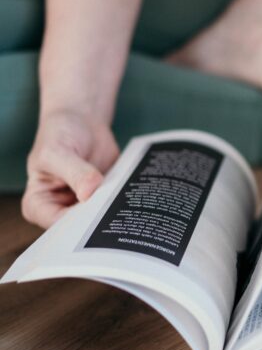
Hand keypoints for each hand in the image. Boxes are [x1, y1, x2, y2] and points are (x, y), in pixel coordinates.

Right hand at [22, 109, 119, 228]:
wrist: (82, 121)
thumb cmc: (60, 134)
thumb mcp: (58, 150)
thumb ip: (75, 172)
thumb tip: (90, 192)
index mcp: (38, 204)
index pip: (57, 225)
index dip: (77, 224)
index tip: (97, 214)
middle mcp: (59, 210)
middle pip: (80, 228)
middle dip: (99, 221)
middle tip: (119, 213)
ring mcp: (83, 207)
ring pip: (100, 221)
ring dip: (115, 213)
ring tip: (129, 204)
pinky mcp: (103, 200)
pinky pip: (116, 208)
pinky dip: (125, 204)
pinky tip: (136, 198)